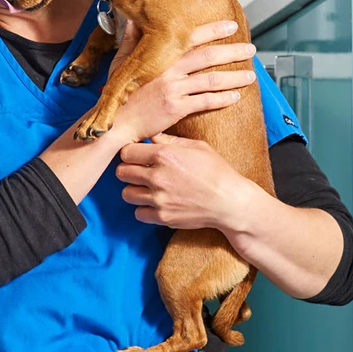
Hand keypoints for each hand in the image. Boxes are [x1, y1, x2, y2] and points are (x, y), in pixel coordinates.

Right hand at [109, 19, 256, 143]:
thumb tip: (134, 21)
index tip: (230, 26)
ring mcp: (173, 89)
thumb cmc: (119, 94)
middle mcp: (168, 70)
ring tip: (250, 75)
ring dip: (234, 77)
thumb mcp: (122, 63)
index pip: (190, 39)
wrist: (117, 122)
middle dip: (232, 51)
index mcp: (159, 58)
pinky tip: (236, 96)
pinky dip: (223, 98)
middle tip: (250, 49)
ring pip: (211, 80)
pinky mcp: (176, 108)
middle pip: (207, 57)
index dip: (212, 31)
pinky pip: (206, 101)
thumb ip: (131, 41)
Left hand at [115, 133, 255, 230]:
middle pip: (121, 172)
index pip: (126, 152)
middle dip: (128, 170)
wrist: (230, 201)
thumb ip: (169, 140)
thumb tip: (150, 134)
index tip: (136, 156)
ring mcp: (159, 199)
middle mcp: (157, 177)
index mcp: (164, 155)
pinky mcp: (163, 217)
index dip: (130, 153)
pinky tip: (154, 203)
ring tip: (146, 188)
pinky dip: (144, 209)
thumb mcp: (196, 146)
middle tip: (138, 171)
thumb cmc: (216, 170)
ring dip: (134, 190)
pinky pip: (138, 213)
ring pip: (126, 193)